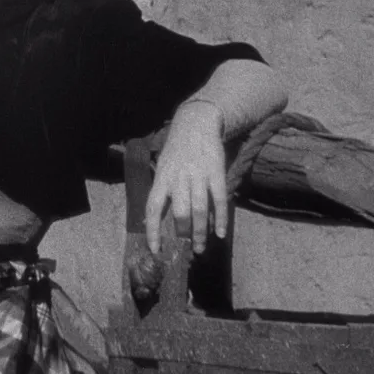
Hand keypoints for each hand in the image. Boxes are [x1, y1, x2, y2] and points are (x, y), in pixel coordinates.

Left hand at [144, 100, 226, 254]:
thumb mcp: (163, 167)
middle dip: (183, 235)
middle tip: (186, 249)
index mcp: (162, 178)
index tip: (155, 250)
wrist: (196, 124)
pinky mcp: (216, 173)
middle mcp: (178, 178)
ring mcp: (198, 176)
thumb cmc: (177, 150)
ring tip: (201, 248)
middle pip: (180, 213)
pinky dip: (221, 219)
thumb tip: (156, 219)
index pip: (153, 208)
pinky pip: (219, 200)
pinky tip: (220, 233)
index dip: (153, 230)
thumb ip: (162, 190)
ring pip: (200, 210)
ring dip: (200, 233)